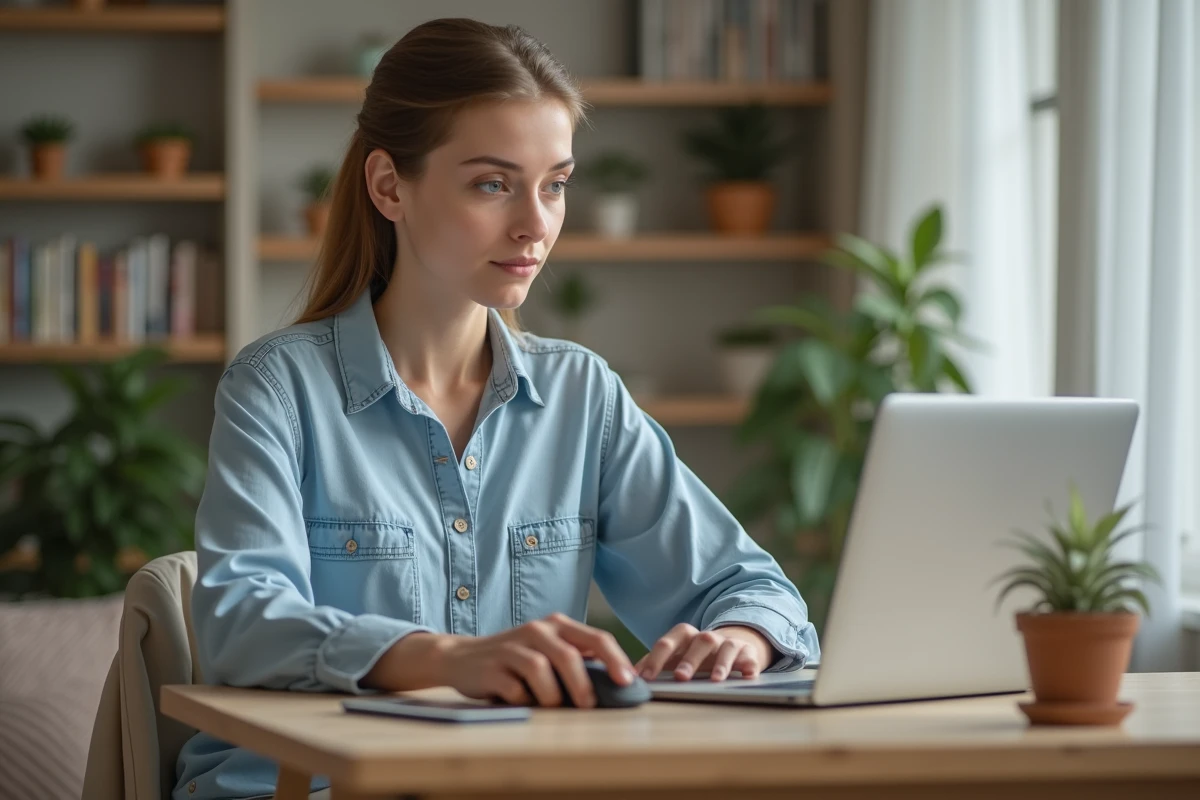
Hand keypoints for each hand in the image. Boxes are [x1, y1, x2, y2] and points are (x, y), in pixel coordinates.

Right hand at [435, 612, 637, 707]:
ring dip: (552, 696)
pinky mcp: (492, 668)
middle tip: (589, 706)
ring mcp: (513, 647)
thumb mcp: (548, 651)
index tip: (628, 682)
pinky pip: (516, 689)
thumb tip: (616, 685)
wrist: (462, 658)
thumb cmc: (516, 659)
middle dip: (583, 685)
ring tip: (551, 706)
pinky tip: (523, 702)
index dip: (615, 660)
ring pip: (541, 671)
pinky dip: (525, 701)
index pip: (596, 638)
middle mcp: (537, 631)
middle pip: (569, 655)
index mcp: (557, 626)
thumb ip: (577, 661)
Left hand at [635, 624, 774, 681]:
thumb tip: (630, 677)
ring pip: (725, 647)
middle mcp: (706, 637)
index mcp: (684, 637)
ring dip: (720, 663)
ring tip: (716, 680)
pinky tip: (748, 676)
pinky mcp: (747, 653)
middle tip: (680, 678)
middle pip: (698, 642)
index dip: (656, 659)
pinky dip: (749, 666)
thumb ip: (655, 664)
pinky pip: (750, 657)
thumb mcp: (675, 657)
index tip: (645, 678)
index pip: (668, 642)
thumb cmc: (695, 655)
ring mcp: (728, 643)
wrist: (731, 646)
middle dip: (689, 660)